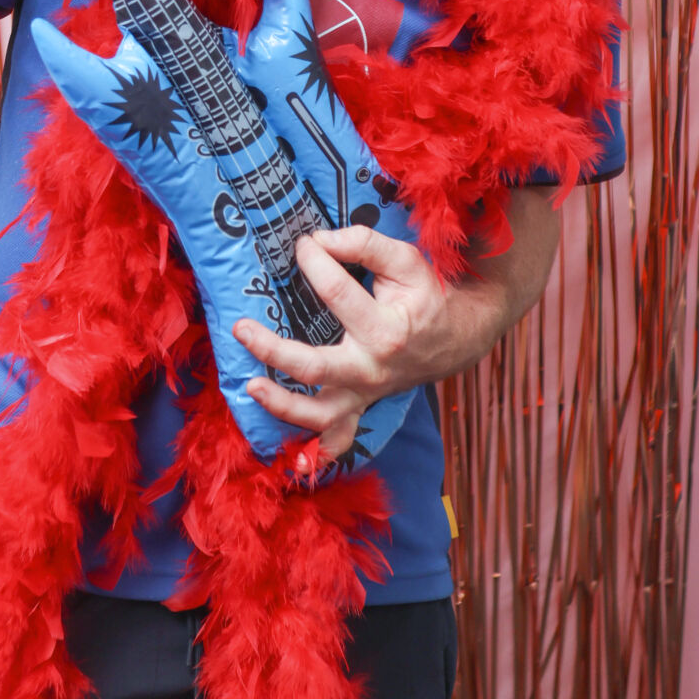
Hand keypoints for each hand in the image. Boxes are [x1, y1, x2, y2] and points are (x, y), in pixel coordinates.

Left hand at [235, 225, 454, 463]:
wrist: (458, 337)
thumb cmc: (427, 295)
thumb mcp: (405, 261)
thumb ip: (364, 244)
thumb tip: (320, 241)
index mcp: (385, 330)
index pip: (336, 294)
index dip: (314, 262)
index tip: (303, 246)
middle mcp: (372, 369)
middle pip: (314, 368)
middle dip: (273, 350)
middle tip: (241, 328)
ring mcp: (364, 393)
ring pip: (319, 414)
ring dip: (281, 406)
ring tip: (250, 386)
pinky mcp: (361, 405)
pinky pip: (338, 439)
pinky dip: (317, 452)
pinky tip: (290, 458)